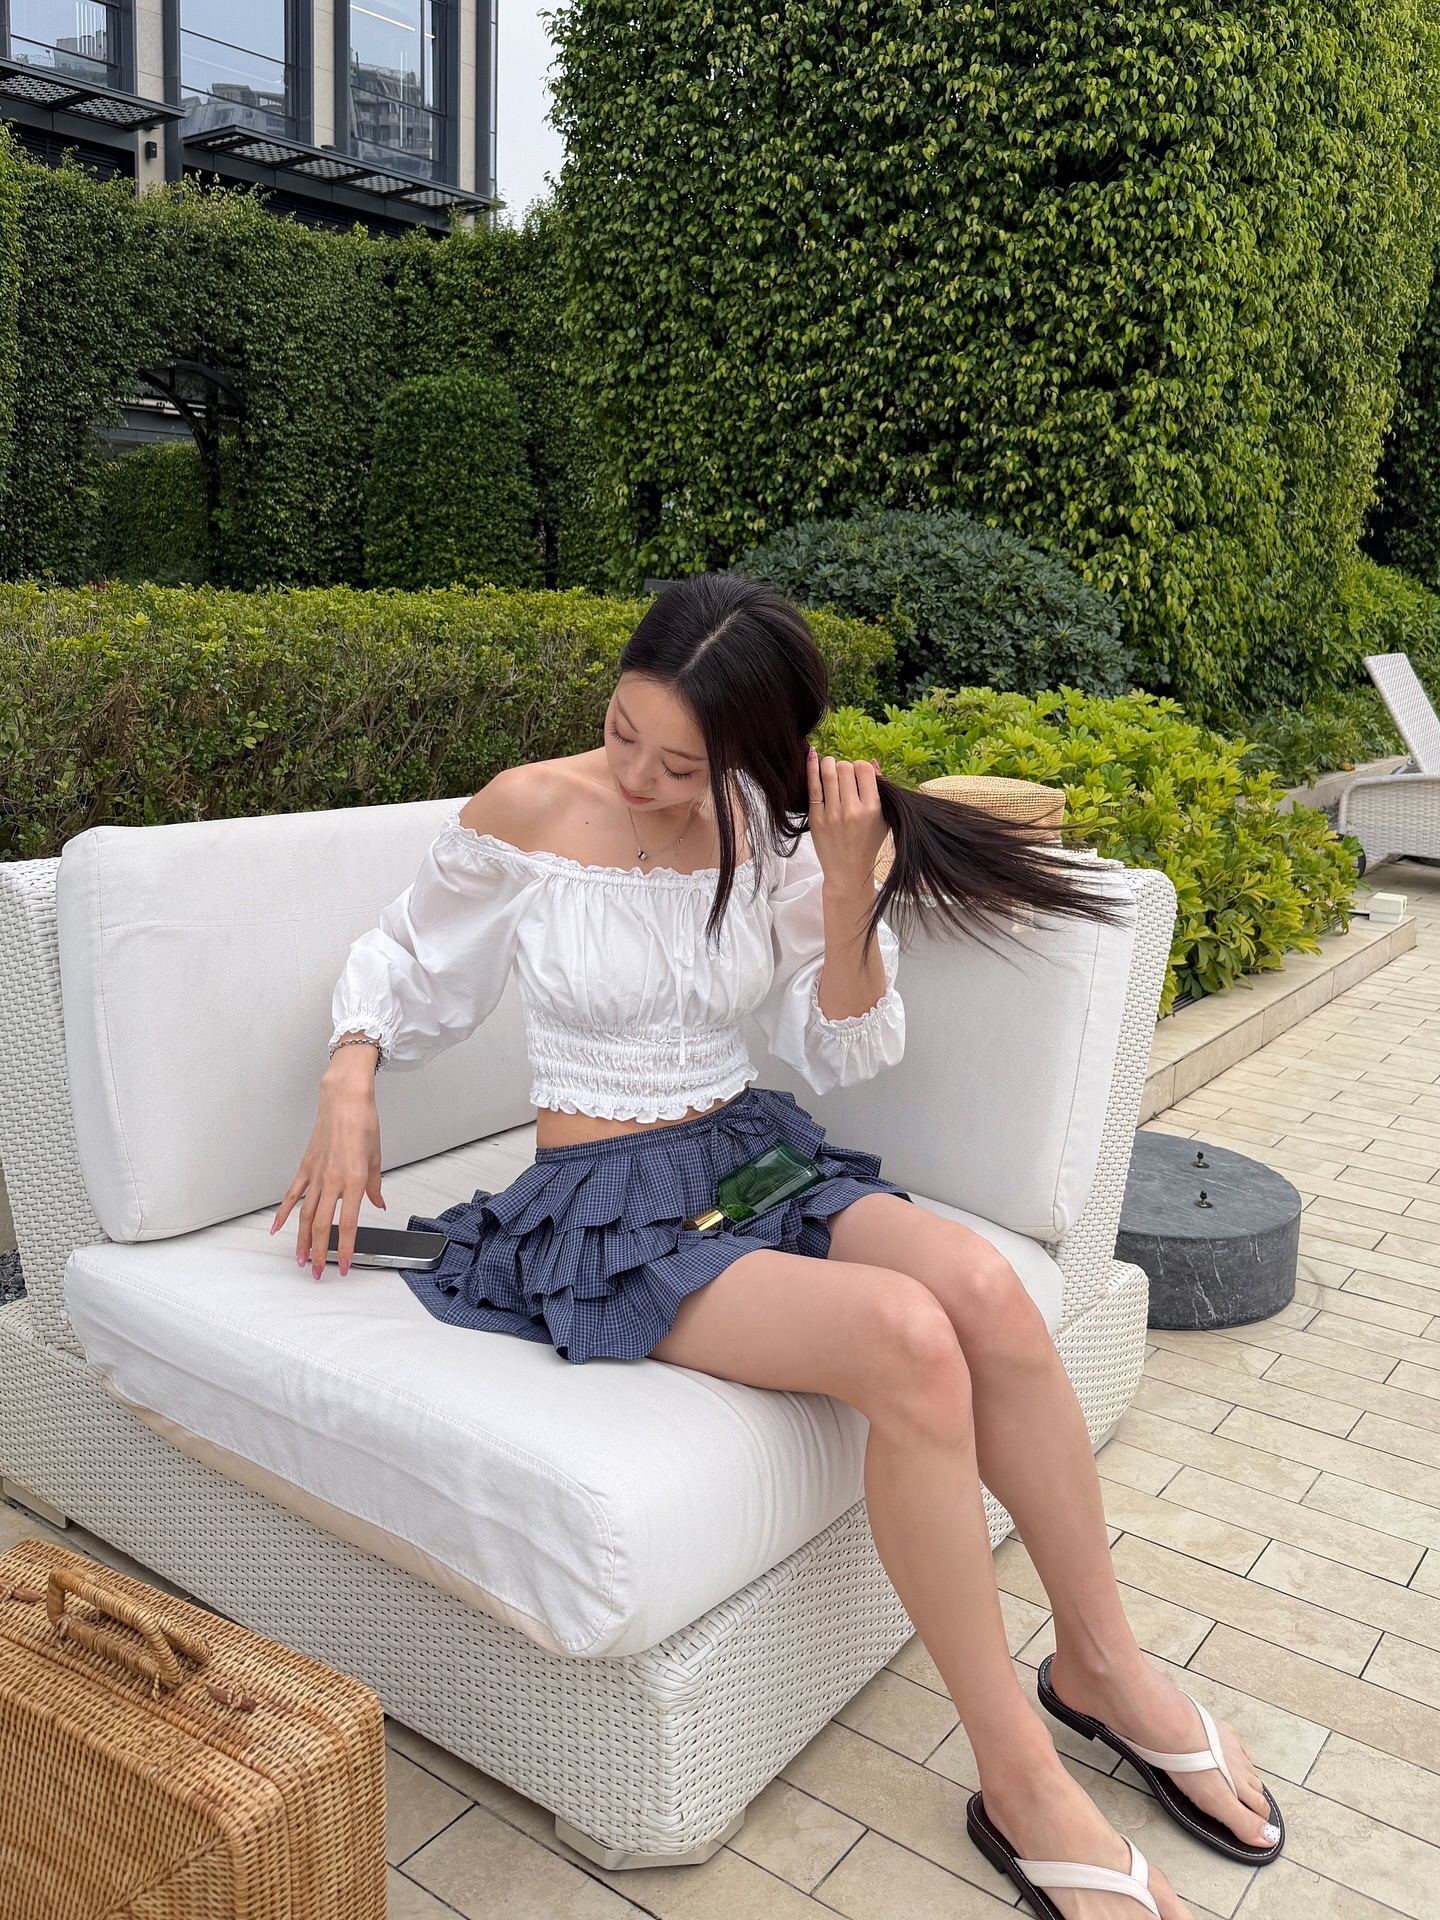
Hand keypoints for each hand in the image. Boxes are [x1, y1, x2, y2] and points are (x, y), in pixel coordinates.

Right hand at [270, 1045, 383, 1276]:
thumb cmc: (362, 1125)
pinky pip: (292, 1195)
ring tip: (299, 1259)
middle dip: (320, 1253)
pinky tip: (277, 1228)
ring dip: (301, 1240)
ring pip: (305, 1215)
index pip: (350, 1224)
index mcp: (354, 1180)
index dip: (348, 1249)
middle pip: (322, 1226)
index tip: (347, 1266)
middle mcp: (333, 1181)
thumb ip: (374, 1186)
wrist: (344, 1101)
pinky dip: (283, 1213)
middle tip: (317, 1272)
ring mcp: (316, 1175)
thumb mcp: (376, 1158)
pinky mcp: (305, 1167)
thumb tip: (378, 1204)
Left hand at [807, 748, 886, 897]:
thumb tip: (870, 761)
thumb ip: (880, 790)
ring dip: (828, 764)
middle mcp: (852, 810)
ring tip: (829, 766)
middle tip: (843, 776)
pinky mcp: (816, 818)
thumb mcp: (883, 819)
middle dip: (844, 767)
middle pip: (845, 768)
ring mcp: (832, 814)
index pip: (863, 769)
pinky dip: (811, 768)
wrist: (848, 872)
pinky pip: (813, 787)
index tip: (857, 775)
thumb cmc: (868, 844)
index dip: (859, 766)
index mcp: (872, 808)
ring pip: (828, 773)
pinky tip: (812, 757)